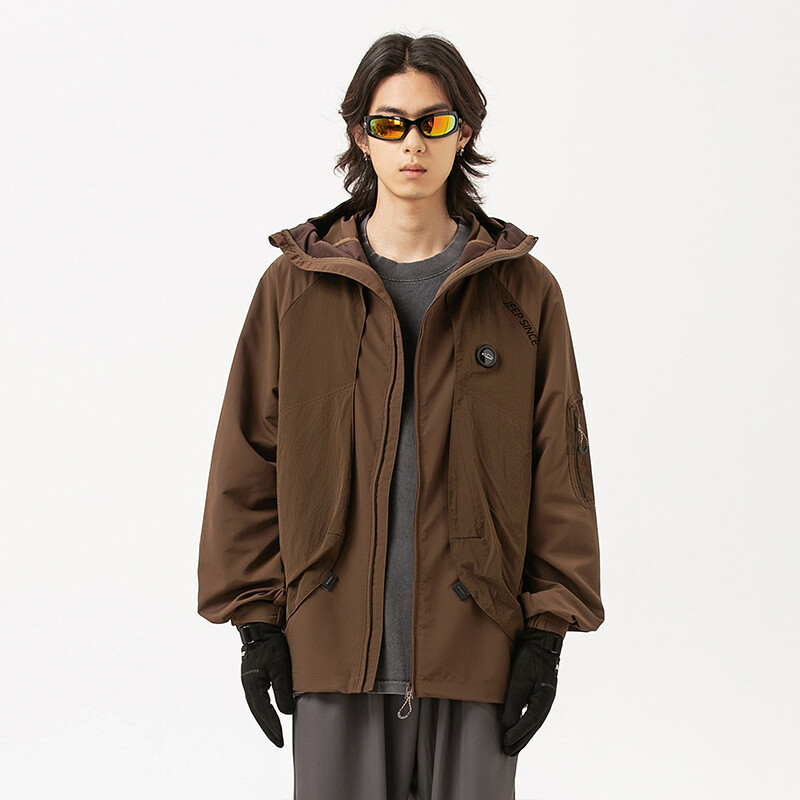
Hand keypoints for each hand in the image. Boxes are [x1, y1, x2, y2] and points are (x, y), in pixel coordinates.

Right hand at [239, 622, 294, 746]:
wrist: (261, 628)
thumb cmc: (271, 645)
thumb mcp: (281, 667)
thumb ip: (283, 691)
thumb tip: (286, 713)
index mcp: (252, 685)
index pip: (264, 712)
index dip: (273, 727)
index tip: (280, 740)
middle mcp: (248, 686)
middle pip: (258, 713)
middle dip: (268, 728)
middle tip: (278, 742)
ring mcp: (249, 681)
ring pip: (257, 707)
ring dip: (265, 720)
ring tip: (275, 732)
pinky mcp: (253, 677)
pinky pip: (258, 699)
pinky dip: (264, 710)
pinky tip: (270, 713)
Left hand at [501, 628, 562, 756]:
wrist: (541, 642)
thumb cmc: (530, 657)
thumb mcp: (519, 678)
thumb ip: (514, 701)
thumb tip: (508, 723)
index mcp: (544, 699)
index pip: (529, 723)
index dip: (518, 735)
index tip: (506, 745)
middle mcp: (546, 701)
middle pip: (533, 726)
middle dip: (521, 740)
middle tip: (508, 751)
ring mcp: (545, 697)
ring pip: (534, 722)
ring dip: (523, 734)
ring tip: (512, 745)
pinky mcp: (540, 693)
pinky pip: (533, 714)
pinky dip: (526, 724)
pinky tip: (519, 727)